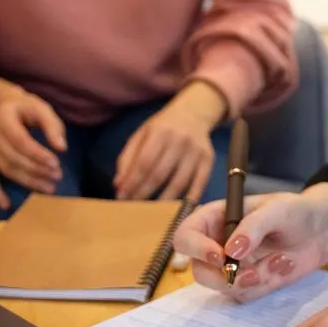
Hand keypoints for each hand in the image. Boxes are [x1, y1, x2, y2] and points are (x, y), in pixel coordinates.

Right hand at [0, 86, 66, 210]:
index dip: (38, 154)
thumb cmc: (25, 108)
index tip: (56, 163)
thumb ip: (52, 126)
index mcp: (4, 118)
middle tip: (57, 176)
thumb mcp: (41, 108)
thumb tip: (62, 148)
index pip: (20, 141)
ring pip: (6, 169)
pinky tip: (5, 204)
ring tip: (48, 187)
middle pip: (13, 157)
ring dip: (27, 181)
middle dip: (37, 170)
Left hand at [114, 82, 224, 201]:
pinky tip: (175, 211)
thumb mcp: (142, 134)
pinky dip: (186, 201)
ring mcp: (196, 151)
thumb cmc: (163, 127)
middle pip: (160, 174)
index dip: (132, 182)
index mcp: (161, 131)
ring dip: (162, 201)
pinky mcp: (209, 161)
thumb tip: (119, 185)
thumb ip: (128, 158)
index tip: (122, 197)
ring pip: (178, 184)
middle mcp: (180, 140)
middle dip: (143, 194)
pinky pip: (198, 186)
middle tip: (132, 208)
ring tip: (150, 213)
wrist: (194, 113)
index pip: (144, 162)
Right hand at [173, 182, 327, 296]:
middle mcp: (217, 244)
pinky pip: (244, 295)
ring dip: (251, 280)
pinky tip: (283, 265)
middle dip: (223, 276)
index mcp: (215, 218)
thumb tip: (230, 251)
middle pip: (198, 270)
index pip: (186, 236)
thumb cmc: (296, 210)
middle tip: (252, 273)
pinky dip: (264, 285)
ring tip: (280, 260)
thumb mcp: (277, 209)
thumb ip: (253, 227)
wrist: (322, 231)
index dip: (196, 249)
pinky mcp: (248, 284)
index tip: (221, 257)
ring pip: (221, 287)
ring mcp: (231, 267)